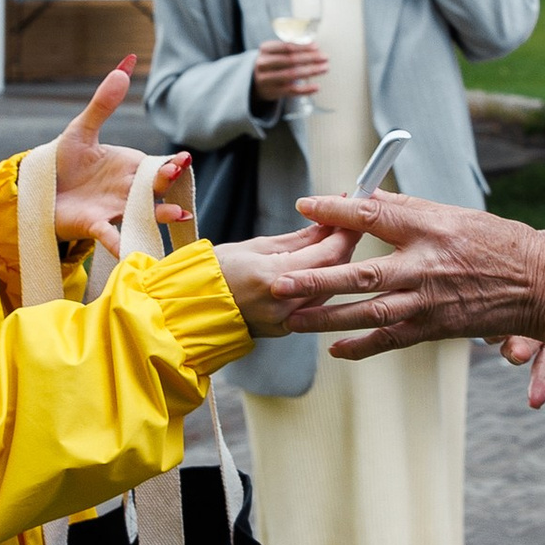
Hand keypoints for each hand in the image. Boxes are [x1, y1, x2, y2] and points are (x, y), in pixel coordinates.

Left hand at [49, 61, 169, 254]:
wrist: (39, 190)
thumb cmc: (63, 162)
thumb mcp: (82, 130)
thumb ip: (102, 104)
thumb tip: (123, 65)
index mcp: (129, 166)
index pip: (156, 165)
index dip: (171, 164)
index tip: (183, 159)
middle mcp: (127, 190)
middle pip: (154, 188)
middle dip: (167, 182)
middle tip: (178, 174)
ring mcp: (113, 210)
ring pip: (142, 214)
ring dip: (160, 216)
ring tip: (177, 216)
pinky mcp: (94, 225)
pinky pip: (111, 237)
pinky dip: (120, 244)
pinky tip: (130, 253)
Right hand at [213, 219, 362, 337]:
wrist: (189, 310)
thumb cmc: (214, 273)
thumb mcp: (255, 246)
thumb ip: (297, 239)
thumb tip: (327, 223)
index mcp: (274, 277)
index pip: (328, 254)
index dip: (346, 232)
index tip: (355, 214)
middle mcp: (285, 304)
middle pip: (335, 273)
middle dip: (346, 245)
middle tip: (351, 223)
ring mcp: (287, 322)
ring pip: (329, 290)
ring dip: (337, 265)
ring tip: (336, 241)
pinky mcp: (286, 331)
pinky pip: (315, 304)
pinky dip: (323, 283)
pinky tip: (322, 267)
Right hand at [251, 33, 328, 103]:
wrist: (255, 81)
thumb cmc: (271, 63)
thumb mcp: (274, 52)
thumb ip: (290, 48)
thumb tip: (315, 47)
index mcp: (265, 49)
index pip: (286, 46)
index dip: (303, 47)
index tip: (317, 47)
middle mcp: (263, 64)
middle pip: (291, 60)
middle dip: (311, 58)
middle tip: (325, 57)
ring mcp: (267, 79)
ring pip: (292, 74)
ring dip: (311, 71)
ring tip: (324, 68)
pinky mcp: (273, 92)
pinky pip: (292, 91)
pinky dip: (306, 89)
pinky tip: (317, 86)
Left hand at [270, 187, 544, 383]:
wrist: (540, 287)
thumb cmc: (500, 244)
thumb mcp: (457, 214)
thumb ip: (410, 210)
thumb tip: (367, 199)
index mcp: (431, 228)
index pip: (374, 214)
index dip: (337, 209)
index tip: (306, 204)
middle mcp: (424, 266)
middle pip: (359, 273)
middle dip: (316, 279)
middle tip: (279, 281)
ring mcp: (427, 302)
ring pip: (366, 312)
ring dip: (325, 317)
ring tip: (291, 318)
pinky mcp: (433, 328)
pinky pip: (389, 340)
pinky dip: (360, 346)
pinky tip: (334, 349)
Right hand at [493, 219, 544, 407]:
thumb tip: (541, 241)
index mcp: (527, 274)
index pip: (499, 285)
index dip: (490, 293)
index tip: (488, 298)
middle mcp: (529, 303)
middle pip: (503, 317)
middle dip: (499, 327)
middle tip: (503, 332)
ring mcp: (543, 326)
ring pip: (521, 343)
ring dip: (515, 351)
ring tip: (517, 356)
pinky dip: (540, 381)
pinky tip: (535, 399)